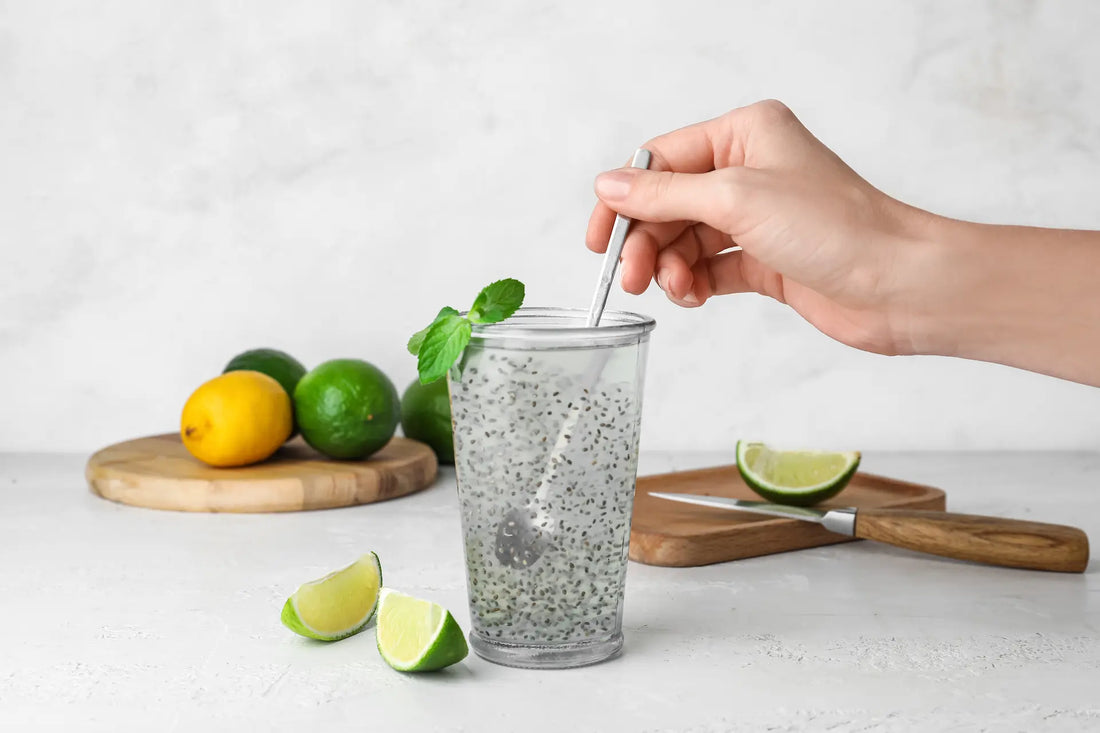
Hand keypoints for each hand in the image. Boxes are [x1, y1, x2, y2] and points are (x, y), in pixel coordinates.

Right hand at [586, 99, 926, 355]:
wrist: (898, 285)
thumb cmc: (837, 228)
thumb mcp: (735, 199)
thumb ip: (665, 195)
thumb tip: (610, 186)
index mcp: (745, 134)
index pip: (662, 161)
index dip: (625, 200)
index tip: (600, 239)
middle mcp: (749, 171)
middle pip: (668, 205)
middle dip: (646, 242)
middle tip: (632, 277)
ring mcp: (757, 218)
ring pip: (686, 240)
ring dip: (670, 268)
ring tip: (676, 290)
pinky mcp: (765, 261)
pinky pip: (710, 269)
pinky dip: (695, 284)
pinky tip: (695, 297)